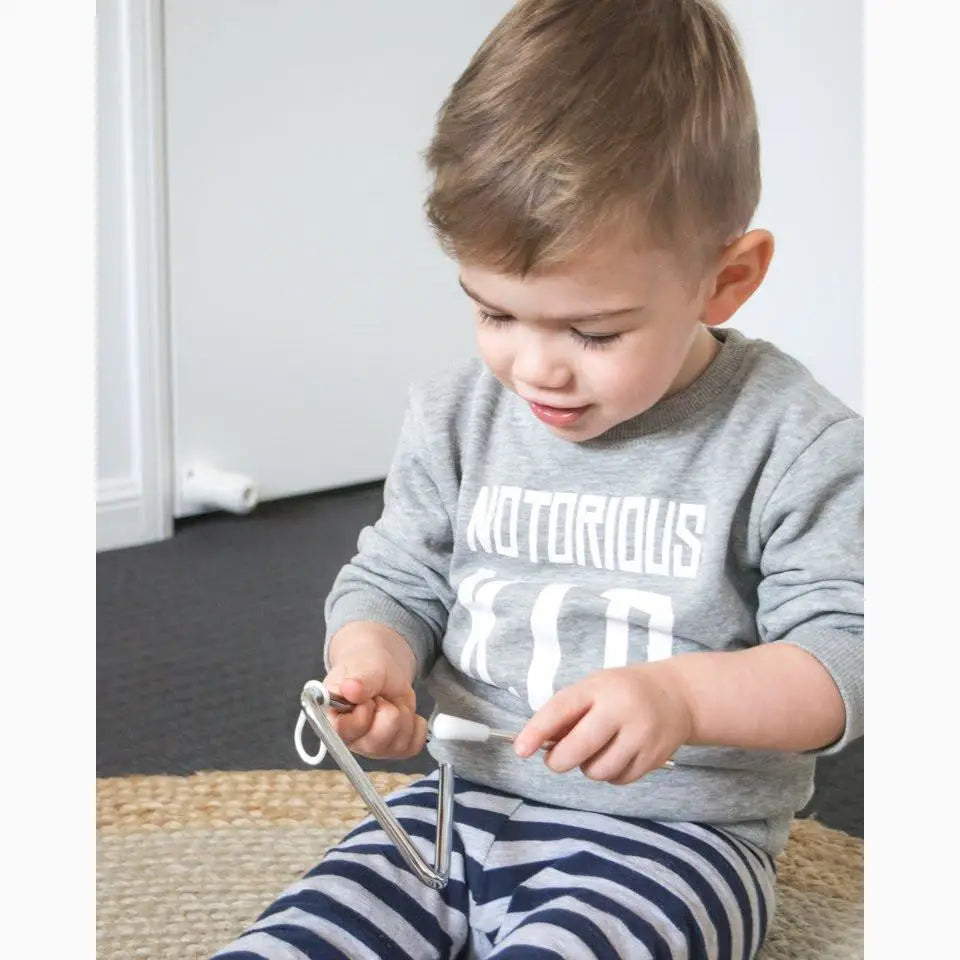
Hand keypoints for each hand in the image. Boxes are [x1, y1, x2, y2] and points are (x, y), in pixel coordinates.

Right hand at [324, 624, 427, 759]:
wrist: (381, 670)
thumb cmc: (365, 669)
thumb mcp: (362, 667)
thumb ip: (358, 679)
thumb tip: (350, 690)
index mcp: (333, 722)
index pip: (345, 731)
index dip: (363, 711)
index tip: (367, 697)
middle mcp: (352, 741)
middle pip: (376, 742)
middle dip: (386, 711)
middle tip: (380, 698)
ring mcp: (374, 748)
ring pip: (399, 743)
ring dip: (402, 714)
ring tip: (390, 702)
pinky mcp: (396, 749)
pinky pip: (415, 743)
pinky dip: (416, 724)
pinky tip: (403, 711)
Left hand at [513, 663, 692, 784]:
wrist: (677, 695)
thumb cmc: (622, 691)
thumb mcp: (593, 688)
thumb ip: (567, 712)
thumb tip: (537, 743)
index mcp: (599, 688)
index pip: (561, 710)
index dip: (537, 731)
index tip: (520, 749)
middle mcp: (621, 710)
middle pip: (578, 749)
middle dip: (558, 760)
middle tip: (555, 759)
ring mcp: (640, 736)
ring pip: (597, 771)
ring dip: (588, 767)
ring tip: (596, 750)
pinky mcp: (654, 758)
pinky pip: (618, 780)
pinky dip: (610, 773)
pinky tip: (617, 754)